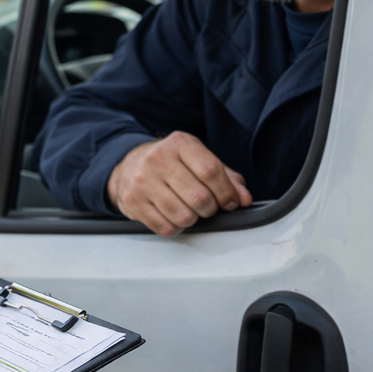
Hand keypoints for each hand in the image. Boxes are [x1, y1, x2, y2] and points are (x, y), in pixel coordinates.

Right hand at [106, 132, 251, 235]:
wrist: (129, 165)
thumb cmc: (169, 163)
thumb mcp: (198, 159)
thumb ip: (226, 177)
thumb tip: (243, 198)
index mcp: (179, 143)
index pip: (210, 171)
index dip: (226, 193)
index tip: (230, 202)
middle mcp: (158, 159)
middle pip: (199, 197)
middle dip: (210, 209)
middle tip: (208, 207)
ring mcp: (143, 181)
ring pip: (183, 216)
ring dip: (193, 219)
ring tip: (189, 210)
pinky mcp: (133, 201)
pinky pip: (165, 227)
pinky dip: (176, 227)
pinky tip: (173, 216)